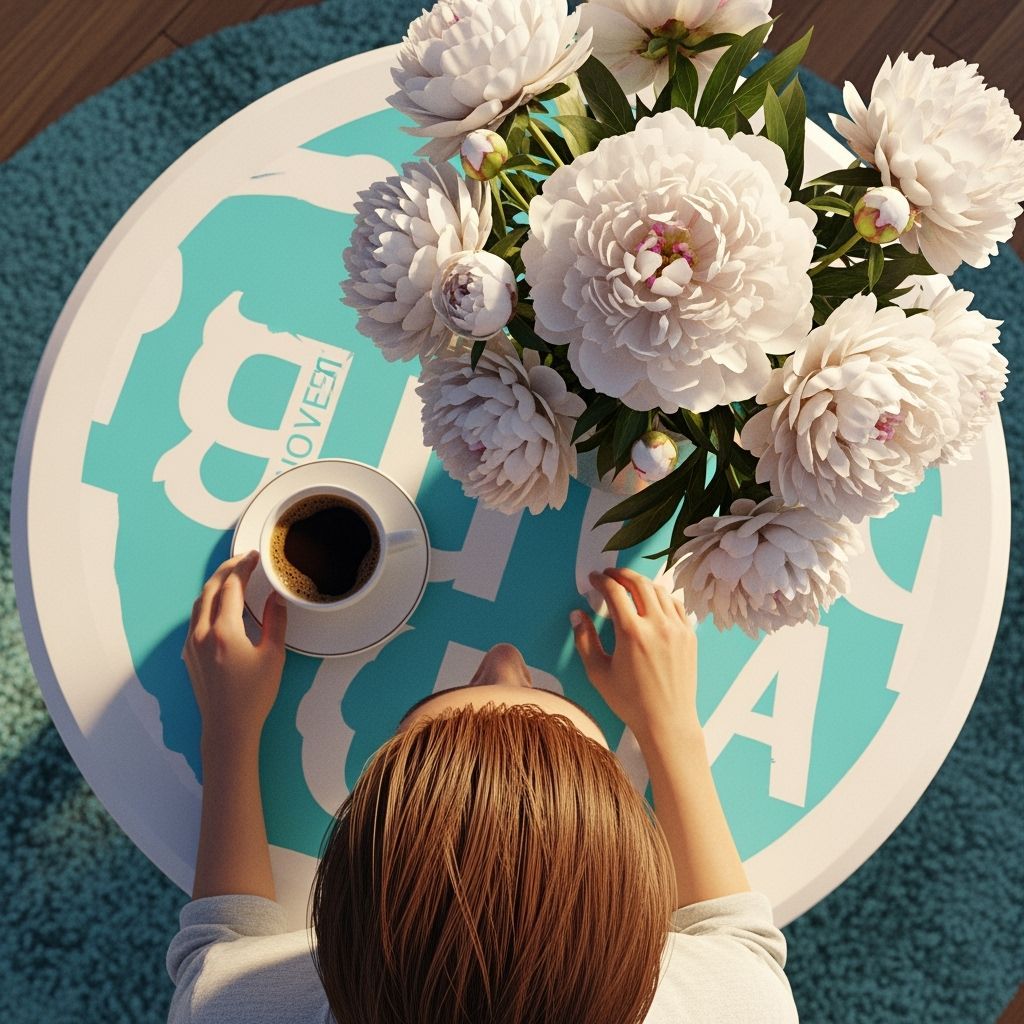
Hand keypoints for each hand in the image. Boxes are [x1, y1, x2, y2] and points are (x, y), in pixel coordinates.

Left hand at [183, 550, 287, 742]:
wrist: (227, 727)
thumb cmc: (253, 696)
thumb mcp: (273, 656)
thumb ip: (275, 621)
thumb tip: (276, 597)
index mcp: (224, 631)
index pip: (231, 587)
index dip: (243, 568)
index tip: (254, 558)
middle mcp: (202, 634)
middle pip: (210, 589)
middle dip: (226, 570)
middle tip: (243, 560)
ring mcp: (191, 644)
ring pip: (199, 603)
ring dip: (214, 585)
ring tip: (231, 577)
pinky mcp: (189, 654)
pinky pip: (195, 619)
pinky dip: (207, 603)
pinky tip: (219, 605)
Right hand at [571, 567, 697, 740]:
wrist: (667, 721)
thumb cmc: (630, 701)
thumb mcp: (598, 673)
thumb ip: (584, 640)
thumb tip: (577, 614)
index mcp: (632, 633)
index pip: (615, 592)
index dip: (601, 580)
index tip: (594, 578)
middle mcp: (657, 625)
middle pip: (639, 583)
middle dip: (621, 574)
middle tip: (610, 574)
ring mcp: (677, 629)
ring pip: (659, 591)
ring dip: (642, 582)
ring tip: (630, 584)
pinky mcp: (689, 636)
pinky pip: (676, 605)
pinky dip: (662, 596)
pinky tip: (653, 600)